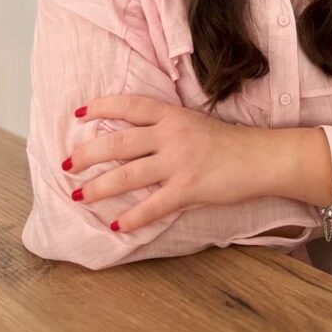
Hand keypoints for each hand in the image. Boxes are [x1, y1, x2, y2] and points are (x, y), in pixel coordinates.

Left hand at [63, 95, 270, 233]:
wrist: (263, 158)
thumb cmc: (232, 143)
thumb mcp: (196, 125)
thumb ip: (168, 129)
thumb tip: (135, 141)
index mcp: (173, 115)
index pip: (131, 105)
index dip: (102, 106)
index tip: (79, 113)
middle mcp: (172, 135)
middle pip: (119, 142)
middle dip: (88, 154)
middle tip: (68, 163)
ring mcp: (179, 162)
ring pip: (128, 174)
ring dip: (99, 187)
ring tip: (79, 194)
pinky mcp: (189, 188)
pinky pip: (153, 205)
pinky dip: (133, 218)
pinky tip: (118, 226)